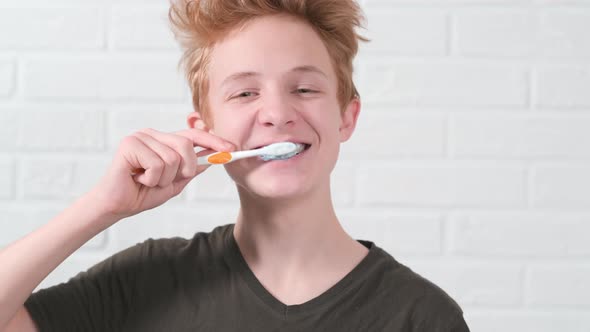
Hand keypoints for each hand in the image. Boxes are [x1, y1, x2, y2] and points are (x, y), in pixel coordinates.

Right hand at [88, 128, 234, 220]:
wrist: (115, 207)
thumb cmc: (141, 194)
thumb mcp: (174, 184)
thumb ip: (190, 171)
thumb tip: (211, 160)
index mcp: (163, 140)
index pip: (193, 135)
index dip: (214, 141)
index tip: (232, 148)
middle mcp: (153, 134)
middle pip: (186, 145)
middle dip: (184, 168)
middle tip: (167, 180)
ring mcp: (141, 137)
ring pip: (173, 157)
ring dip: (164, 178)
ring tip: (147, 181)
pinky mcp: (130, 144)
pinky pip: (157, 164)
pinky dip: (152, 179)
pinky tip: (138, 179)